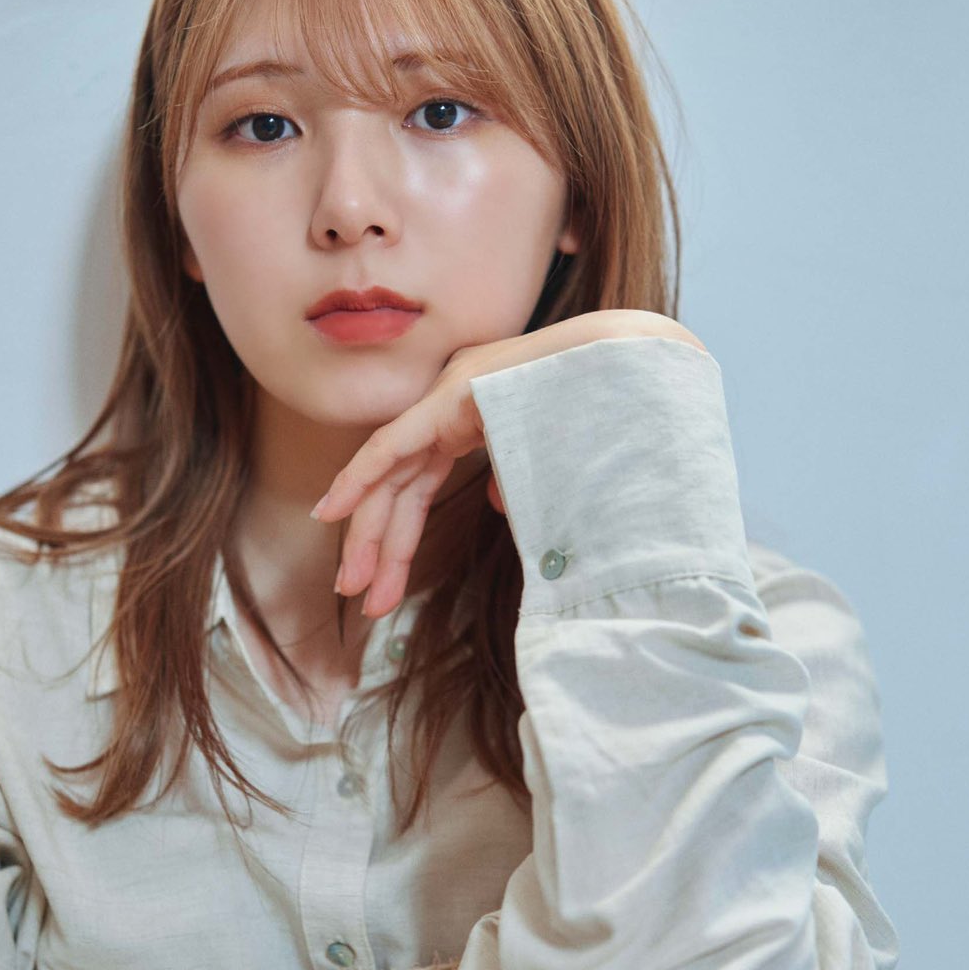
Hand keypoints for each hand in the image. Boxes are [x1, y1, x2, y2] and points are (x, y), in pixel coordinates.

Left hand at [310, 310, 707, 619]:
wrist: (635, 371)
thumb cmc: (603, 415)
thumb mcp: (547, 460)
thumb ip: (514, 475)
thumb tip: (496, 503)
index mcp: (473, 414)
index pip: (418, 479)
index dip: (394, 531)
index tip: (373, 578)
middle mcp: (451, 402)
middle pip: (401, 485)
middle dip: (380, 546)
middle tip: (359, 598)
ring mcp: (448, 395)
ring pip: (391, 475)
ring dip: (371, 533)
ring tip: (353, 586)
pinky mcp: (450, 397)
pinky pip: (391, 445)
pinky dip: (360, 478)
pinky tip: (333, 511)